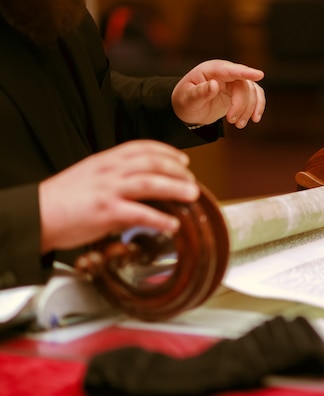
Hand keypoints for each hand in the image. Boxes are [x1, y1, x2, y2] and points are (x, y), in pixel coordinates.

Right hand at [39, 140, 199, 253]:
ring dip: (175, 188)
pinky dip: (160, 219)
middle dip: (176, 169)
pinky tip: (173, 225)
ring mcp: (108, 190)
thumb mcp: (90, 178)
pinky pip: (140, 214)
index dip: (166, 152)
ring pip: (149, 182)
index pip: (141, 148)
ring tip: (192, 195)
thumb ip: (116, 179)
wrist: (36, 214)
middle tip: (192, 180)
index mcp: (105, 160)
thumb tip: (140, 191)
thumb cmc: (62, 200)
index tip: (183, 159)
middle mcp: (109, 170)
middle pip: (151, 162)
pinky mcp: (106, 211)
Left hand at [171, 59, 265, 128]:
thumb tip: (214, 85)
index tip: (260, 75)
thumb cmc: (185, 101)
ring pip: (252, 92)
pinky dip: (257, 107)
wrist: (189, 108)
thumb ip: (200, 92)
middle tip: (232, 122)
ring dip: (249, 109)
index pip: (230, 70)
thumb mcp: (188, 99)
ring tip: (239, 125)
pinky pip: (256, 96)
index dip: (245, 72)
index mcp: (211, 70)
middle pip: (243, 85)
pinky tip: (254, 119)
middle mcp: (225, 73)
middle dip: (241, 105)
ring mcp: (234, 82)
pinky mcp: (241, 92)